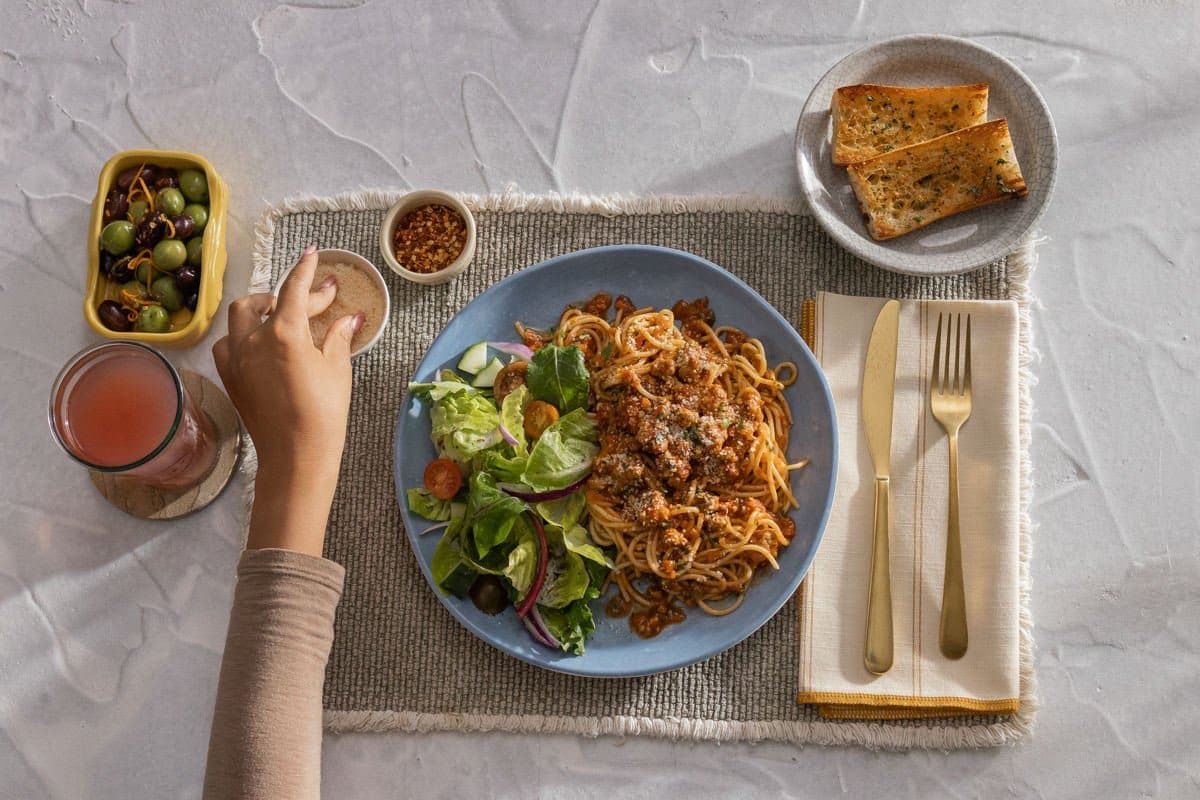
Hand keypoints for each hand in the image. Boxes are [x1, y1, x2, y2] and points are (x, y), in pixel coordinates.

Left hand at [212, 246, 363, 554]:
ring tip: (280, 316)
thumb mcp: (337, 370)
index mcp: (284, 332)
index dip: (305, 270)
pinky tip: (260, 345)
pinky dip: (243, 336)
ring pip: (239, 319)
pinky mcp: (230, 378)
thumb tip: (349, 318)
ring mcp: (236, 359)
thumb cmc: (323, 413)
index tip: (313, 254)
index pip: (294, 289)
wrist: (295, 456)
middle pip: (266, 301)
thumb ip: (338, 338)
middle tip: (320, 302)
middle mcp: (253, 339)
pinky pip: (229, 344)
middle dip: (292, 296)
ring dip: (259, 311)